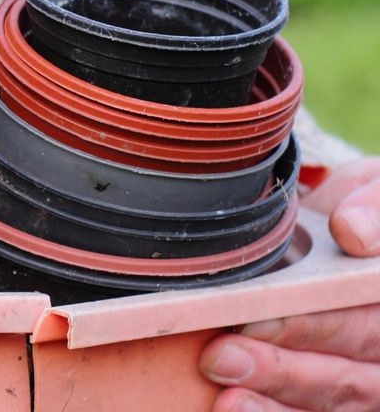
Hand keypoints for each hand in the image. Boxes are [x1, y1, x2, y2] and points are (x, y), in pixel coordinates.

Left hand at [201, 157, 379, 410]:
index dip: (313, 326)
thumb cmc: (361, 212)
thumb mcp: (373, 192)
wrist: (346, 234)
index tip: (257, 319)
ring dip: (272, 404)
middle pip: (345, 375)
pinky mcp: (338, 397)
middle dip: (280, 369)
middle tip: (219, 357)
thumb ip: (373, 204)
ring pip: (332, 403)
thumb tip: (353, 230)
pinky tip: (230, 410)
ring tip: (225, 400)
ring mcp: (368, 381)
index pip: (363, 323)